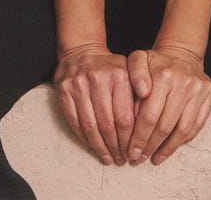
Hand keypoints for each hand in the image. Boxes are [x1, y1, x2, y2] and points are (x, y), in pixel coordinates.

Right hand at [53, 43, 138, 165]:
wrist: (82, 51)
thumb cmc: (110, 67)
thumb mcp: (129, 73)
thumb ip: (138, 96)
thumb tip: (146, 128)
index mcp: (118, 75)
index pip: (125, 117)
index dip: (129, 139)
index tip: (133, 151)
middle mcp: (97, 79)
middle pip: (108, 125)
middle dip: (116, 147)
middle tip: (122, 159)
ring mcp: (78, 85)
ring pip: (90, 127)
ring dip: (100, 147)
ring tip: (109, 158)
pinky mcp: (64, 91)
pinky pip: (75, 122)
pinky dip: (84, 139)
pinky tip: (93, 147)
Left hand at [126, 45, 210, 165]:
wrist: (182, 54)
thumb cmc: (156, 62)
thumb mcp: (138, 59)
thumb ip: (134, 73)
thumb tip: (142, 92)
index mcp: (163, 74)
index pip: (149, 115)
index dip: (139, 137)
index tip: (132, 150)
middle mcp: (184, 82)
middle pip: (165, 125)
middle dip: (150, 146)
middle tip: (139, 157)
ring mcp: (199, 90)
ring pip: (183, 129)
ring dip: (167, 148)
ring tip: (155, 157)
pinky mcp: (209, 96)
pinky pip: (196, 126)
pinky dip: (183, 141)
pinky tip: (170, 147)